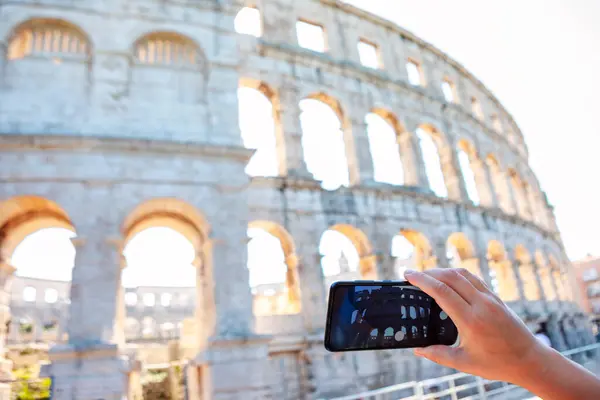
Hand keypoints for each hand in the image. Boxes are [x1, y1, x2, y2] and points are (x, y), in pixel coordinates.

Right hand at [404, 268, 549, 384]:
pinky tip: (449, 280)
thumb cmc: (498, 364)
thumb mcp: (464, 363)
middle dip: (429, 272)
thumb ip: (438, 355)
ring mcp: (490, 298)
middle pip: (450, 276)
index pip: (441, 291)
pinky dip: (457, 275)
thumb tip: (418, 350)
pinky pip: (473, 278)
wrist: (530, 360)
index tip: (407, 275)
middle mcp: (481, 304)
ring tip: (428, 276)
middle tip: (413, 275)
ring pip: (463, 273)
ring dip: (443, 271)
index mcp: (470, 320)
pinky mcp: (496, 297)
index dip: (422, 280)